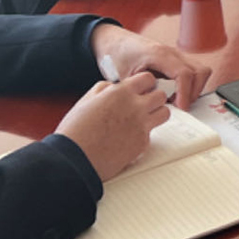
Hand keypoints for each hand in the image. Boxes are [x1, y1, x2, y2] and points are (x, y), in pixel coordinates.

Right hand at [54, 72, 169, 180]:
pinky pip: (151, 134)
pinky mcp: (142, 143)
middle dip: (154, 98)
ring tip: (142, 120)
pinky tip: (128, 138)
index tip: (142, 89)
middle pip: (161, 96)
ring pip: (164, 113)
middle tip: (145, 104)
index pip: (148, 78)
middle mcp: (135, 107)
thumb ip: (105, 89)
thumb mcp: (87, 100)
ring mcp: (141, 126)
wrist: (74, 160)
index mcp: (121, 93)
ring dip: (155, 115)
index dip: (145, 84)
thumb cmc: (76, 131)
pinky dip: (143, 134)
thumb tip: (116, 86)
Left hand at [89, 24, 212, 108]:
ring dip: (194, 88)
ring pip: (201, 71)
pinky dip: (190, 84)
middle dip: (194, 92)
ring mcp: (177, 55)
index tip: (180, 108)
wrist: (114, 43)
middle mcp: (172, 53)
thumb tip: (155, 107)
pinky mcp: (176, 60)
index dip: (185, 94)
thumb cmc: (117, 56)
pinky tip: (173, 93)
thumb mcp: (125, 77)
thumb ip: (142, 91)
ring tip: (176, 100)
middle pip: (200, 72)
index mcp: (159, 54)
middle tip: (180, 106)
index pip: (185, 74)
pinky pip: (193, 71)